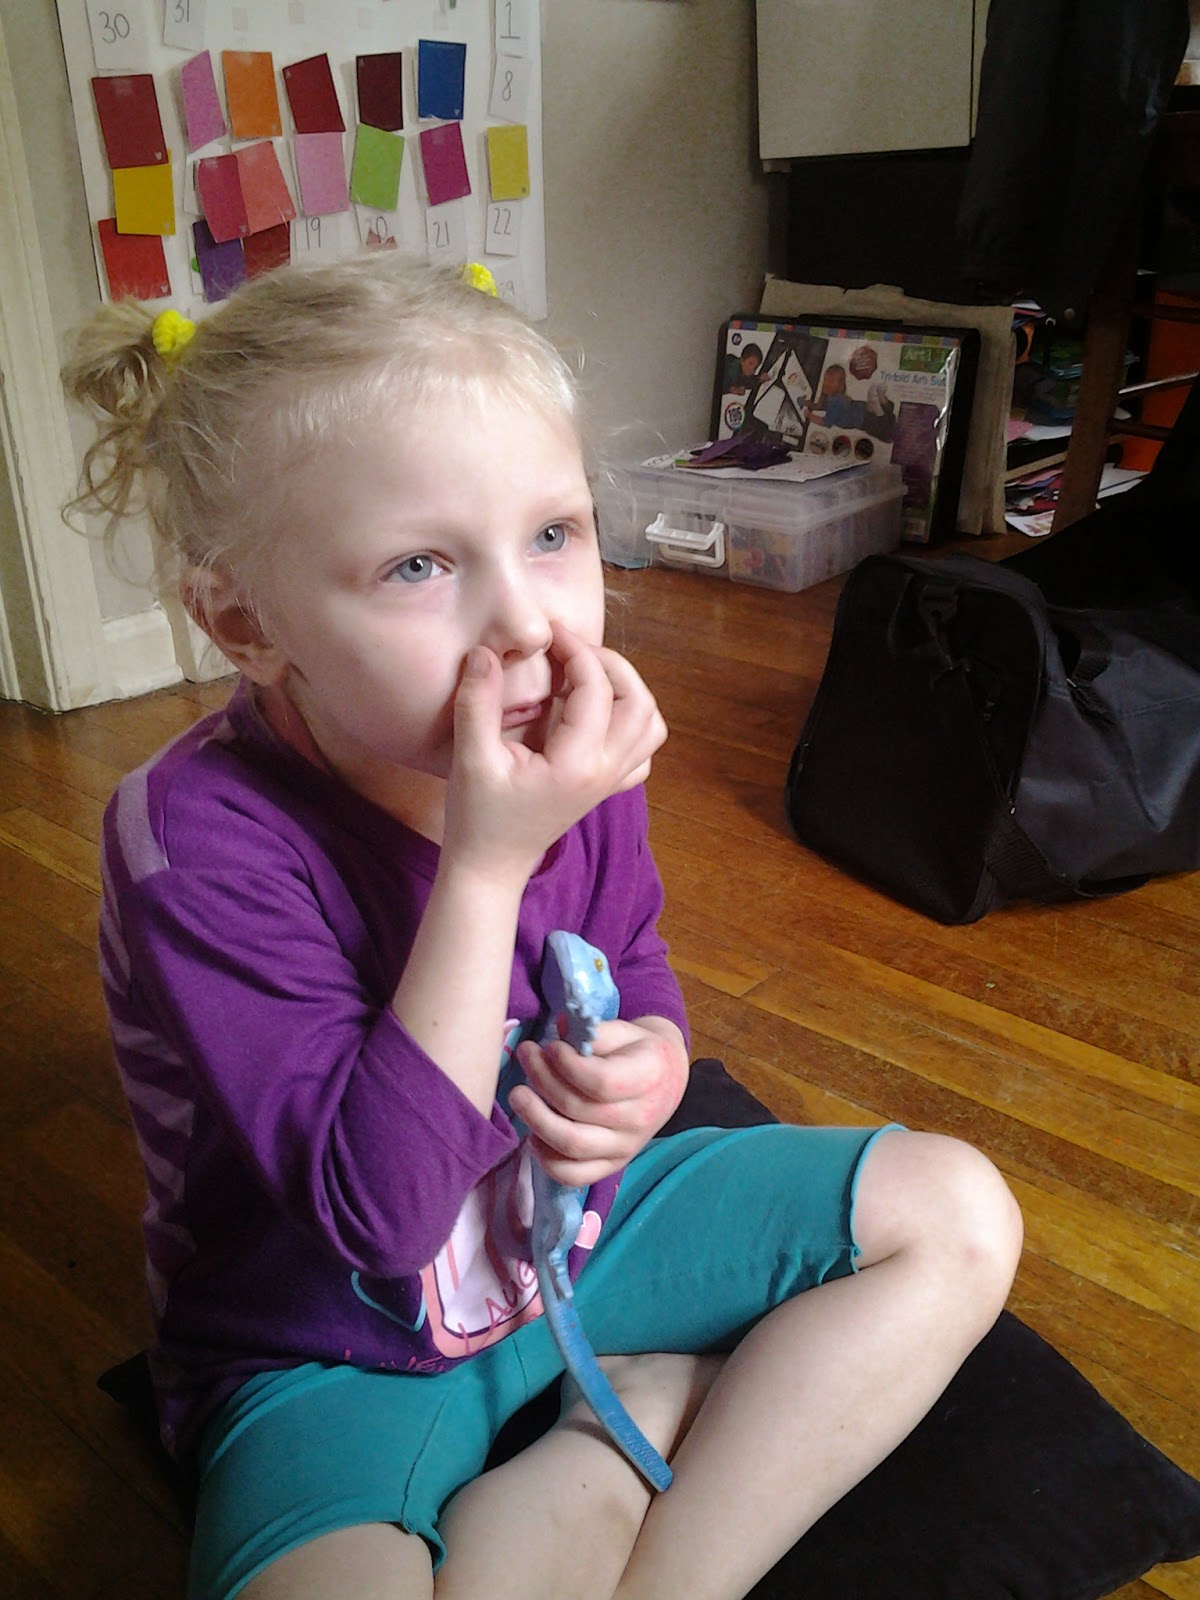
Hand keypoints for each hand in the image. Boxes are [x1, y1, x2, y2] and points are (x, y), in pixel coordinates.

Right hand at [444, 623, 666, 882]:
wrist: (490, 866)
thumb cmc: (477, 817)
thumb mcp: (470, 758)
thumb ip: (478, 702)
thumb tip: (486, 652)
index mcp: (577, 763)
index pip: (596, 689)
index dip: (575, 649)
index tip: (547, 632)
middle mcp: (605, 771)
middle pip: (639, 701)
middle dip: (610, 663)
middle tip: (570, 649)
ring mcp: (611, 781)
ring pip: (650, 725)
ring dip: (627, 691)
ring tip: (586, 675)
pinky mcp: (606, 787)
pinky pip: (641, 751)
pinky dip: (631, 724)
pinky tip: (596, 715)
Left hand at [508, 1018, 688, 1185]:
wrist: (666, 1080)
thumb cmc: (638, 1050)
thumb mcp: (624, 1030)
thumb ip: (593, 1031)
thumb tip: (559, 1027)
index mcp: (649, 1079)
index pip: (600, 1082)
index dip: (567, 1065)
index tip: (551, 1046)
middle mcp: (639, 1119)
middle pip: (578, 1111)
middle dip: (542, 1081)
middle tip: (526, 1055)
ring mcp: (625, 1147)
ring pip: (571, 1145)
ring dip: (536, 1119)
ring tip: (518, 1094)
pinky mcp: (611, 1165)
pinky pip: (572, 1175)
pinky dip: (545, 1157)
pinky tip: (533, 1131)